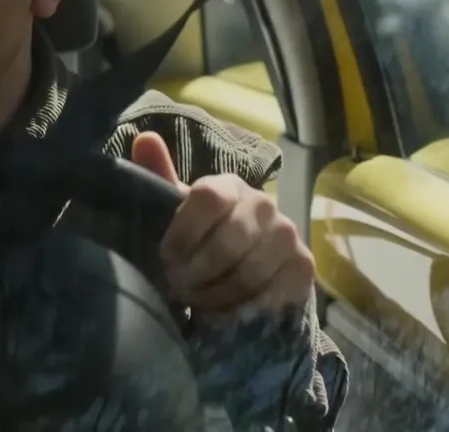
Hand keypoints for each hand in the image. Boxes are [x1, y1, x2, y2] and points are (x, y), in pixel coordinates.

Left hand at [131, 132, 315, 318]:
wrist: (248, 267)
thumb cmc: (203, 236)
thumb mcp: (178, 211)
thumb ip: (159, 177)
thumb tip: (145, 138)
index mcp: (228, 186)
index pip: (208, 198)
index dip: (183, 232)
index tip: (165, 256)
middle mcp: (263, 204)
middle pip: (227, 243)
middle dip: (196, 273)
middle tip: (178, 287)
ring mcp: (287, 235)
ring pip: (247, 274)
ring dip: (214, 295)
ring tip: (196, 300)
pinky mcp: (303, 267)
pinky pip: (269, 295)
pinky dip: (240, 310)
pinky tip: (224, 311)